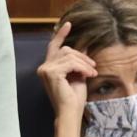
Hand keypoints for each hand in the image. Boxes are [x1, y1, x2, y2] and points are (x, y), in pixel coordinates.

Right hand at [36, 22, 96, 136]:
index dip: (61, 35)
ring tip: (91, 73)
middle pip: (65, 50)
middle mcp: (44, 67)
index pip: (54, 47)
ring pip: (69, 55)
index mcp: (48, 68)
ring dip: (84, 63)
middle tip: (92, 67)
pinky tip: (88, 75)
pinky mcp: (51, 72)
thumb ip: (78, 61)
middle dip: (81, 56)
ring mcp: (46, 69)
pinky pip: (70, 63)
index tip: (68, 24)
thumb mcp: (78, 75)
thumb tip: (85, 46)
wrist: (70, 111)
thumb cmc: (73, 97)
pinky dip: (82, 68)